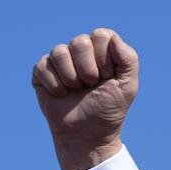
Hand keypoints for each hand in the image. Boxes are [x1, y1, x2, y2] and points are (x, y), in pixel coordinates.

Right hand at [31, 28, 138, 169]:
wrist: (88, 134)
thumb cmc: (108, 109)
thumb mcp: (128, 86)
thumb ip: (129, 59)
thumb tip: (113, 38)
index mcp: (101, 50)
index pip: (101, 35)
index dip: (105, 59)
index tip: (107, 78)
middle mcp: (80, 51)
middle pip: (80, 41)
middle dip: (88, 70)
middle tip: (91, 86)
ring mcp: (59, 60)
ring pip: (59, 51)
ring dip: (72, 78)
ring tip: (76, 91)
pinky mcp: (41, 71)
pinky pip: (43, 66)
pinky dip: (56, 86)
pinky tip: (62, 95)